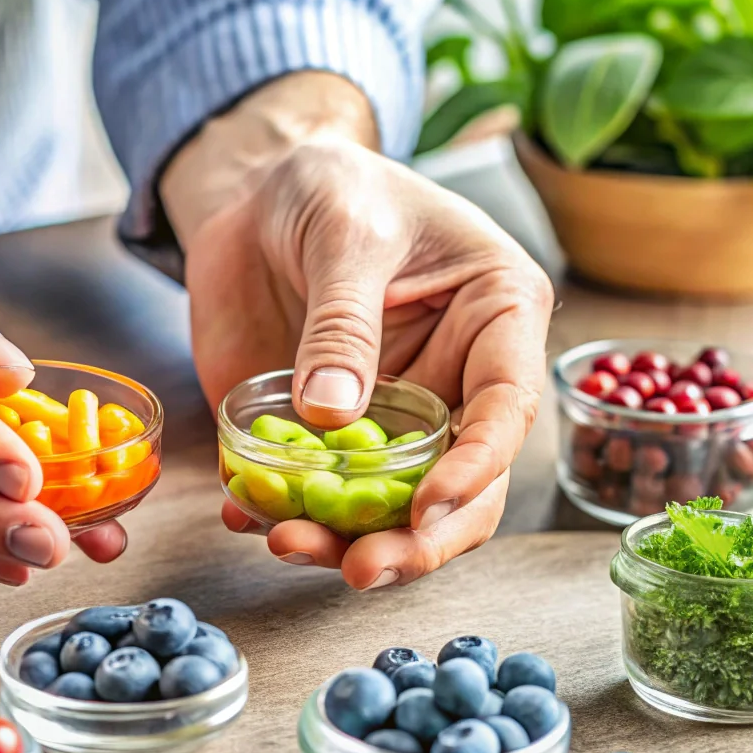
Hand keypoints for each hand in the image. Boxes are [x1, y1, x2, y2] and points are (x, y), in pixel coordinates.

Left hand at [162, 73, 551, 589]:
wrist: (259, 191)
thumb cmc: (332, 184)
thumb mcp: (344, 229)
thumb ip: (342, 320)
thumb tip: (331, 413)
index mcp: (498, 319)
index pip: (506, 410)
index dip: (474, 470)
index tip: (426, 508)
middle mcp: (457, 384)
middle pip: (461, 486)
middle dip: (415, 538)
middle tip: (359, 569)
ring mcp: (394, 420)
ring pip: (391, 506)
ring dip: (345, 539)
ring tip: (286, 542)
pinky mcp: (329, 437)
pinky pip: (317, 491)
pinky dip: (283, 512)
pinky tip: (245, 514)